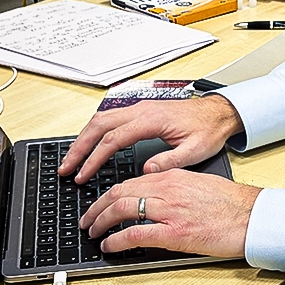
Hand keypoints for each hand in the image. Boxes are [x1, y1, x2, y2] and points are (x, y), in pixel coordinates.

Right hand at [57, 94, 244, 182]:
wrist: (219, 112)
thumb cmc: (208, 130)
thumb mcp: (196, 150)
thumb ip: (171, 161)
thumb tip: (146, 169)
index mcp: (151, 120)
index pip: (113, 139)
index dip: (94, 158)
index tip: (83, 175)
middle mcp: (141, 110)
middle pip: (99, 126)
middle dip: (79, 147)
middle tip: (66, 169)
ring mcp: (138, 109)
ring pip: (101, 120)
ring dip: (83, 139)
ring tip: (71, 160)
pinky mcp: (140, 111)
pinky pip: (109, 119)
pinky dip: (94, 132)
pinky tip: (89, 145)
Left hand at [82, 169, 261, 257]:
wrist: (251, 217)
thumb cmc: (231, 204)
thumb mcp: (199, 184)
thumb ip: (174, 185)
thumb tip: (154, 194)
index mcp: (173, 176)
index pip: (131, 181)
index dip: (109, 193)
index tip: (100, 203)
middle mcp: (168, 189)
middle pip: (119, 192)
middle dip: (97, 206)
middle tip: (87, 218)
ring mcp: (170, 211)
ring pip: (122, 209)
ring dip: (100, 221)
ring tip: (93, 232)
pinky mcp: (174, 233)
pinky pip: (135, 233)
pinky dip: (116, 239)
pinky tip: (109, 245)